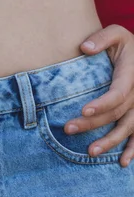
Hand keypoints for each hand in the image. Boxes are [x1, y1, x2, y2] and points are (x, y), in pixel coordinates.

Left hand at [64, 25, 133, 166]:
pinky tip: (122, 163)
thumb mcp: (117, 33)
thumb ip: (102, 38)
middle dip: (93, 124)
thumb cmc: (126, 44)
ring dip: (110, 142)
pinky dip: (133, 150)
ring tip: (90, 152)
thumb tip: (84, 48)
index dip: (102, 104)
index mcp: (131, 75)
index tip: (83, 111)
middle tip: (69, 129)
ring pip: (128, 128)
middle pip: (116, 114)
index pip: (118, 94)